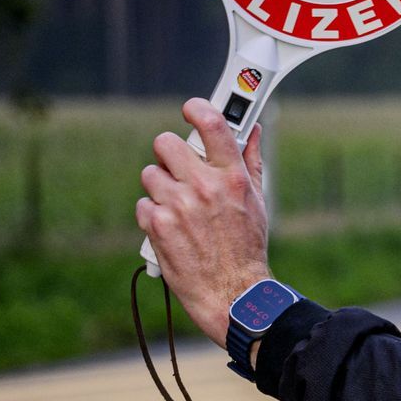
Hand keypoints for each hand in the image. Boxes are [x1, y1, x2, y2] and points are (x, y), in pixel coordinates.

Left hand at [136, 98, 271, 347]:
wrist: (232, 292)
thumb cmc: (247, 246)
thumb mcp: (257, 200)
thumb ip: (250, 161)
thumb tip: (254, 130)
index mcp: (231, 177)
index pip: (212, 124)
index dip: (197, 108)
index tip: (190, 109)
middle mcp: (204, 187)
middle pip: (166, 143)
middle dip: (169, 153)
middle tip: (178, 168)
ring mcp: (178, 205)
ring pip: (150, 174)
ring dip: (160, 187)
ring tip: (178, 206)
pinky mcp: (157, 225)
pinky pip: (143, 204)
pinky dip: (153, 214)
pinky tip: (171, 227)